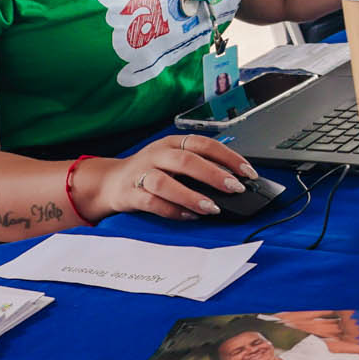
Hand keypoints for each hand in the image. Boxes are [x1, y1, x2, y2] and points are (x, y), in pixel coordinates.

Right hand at [76, 135, 257, 219]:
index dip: (228, 157)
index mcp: (173, 143)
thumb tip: (234, 181)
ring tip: (212, 208)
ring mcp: (142, 173)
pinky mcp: (131, 193)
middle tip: (234, 188)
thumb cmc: (151, 171)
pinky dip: (172, 210)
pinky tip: (189, 216)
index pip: (205, 144)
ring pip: (166, 183)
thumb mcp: (174, 161)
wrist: (111, 182)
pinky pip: (152, 202)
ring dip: (192, 196)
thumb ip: (199, 167)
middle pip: (187, 161)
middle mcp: (158, 154)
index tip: (248, 172)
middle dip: (214, 175)